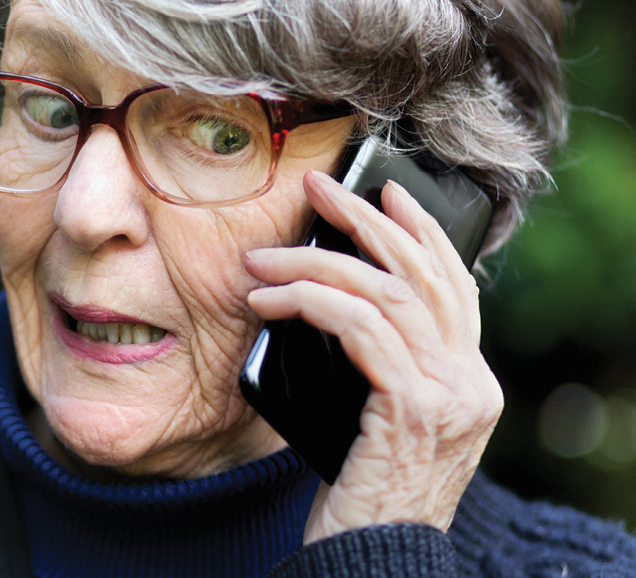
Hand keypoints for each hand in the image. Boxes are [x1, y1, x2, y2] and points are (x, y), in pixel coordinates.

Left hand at [243, 170, 502, 543]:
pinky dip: (308, 304)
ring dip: (313, 265)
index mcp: (469, 382)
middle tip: (318, 190)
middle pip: (422, 275)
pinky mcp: (416, 408)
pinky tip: (267, 303)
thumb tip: (329, 300)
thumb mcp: (379, 420)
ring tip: (258, 263)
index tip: (383, 191)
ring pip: (385, 294)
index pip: (452, 286)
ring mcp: (452, 395)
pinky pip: (358, 329)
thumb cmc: (362, 494)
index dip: (419, 232)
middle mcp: (473, 384)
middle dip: (365, 222)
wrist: (371, 562)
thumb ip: (380, 366)